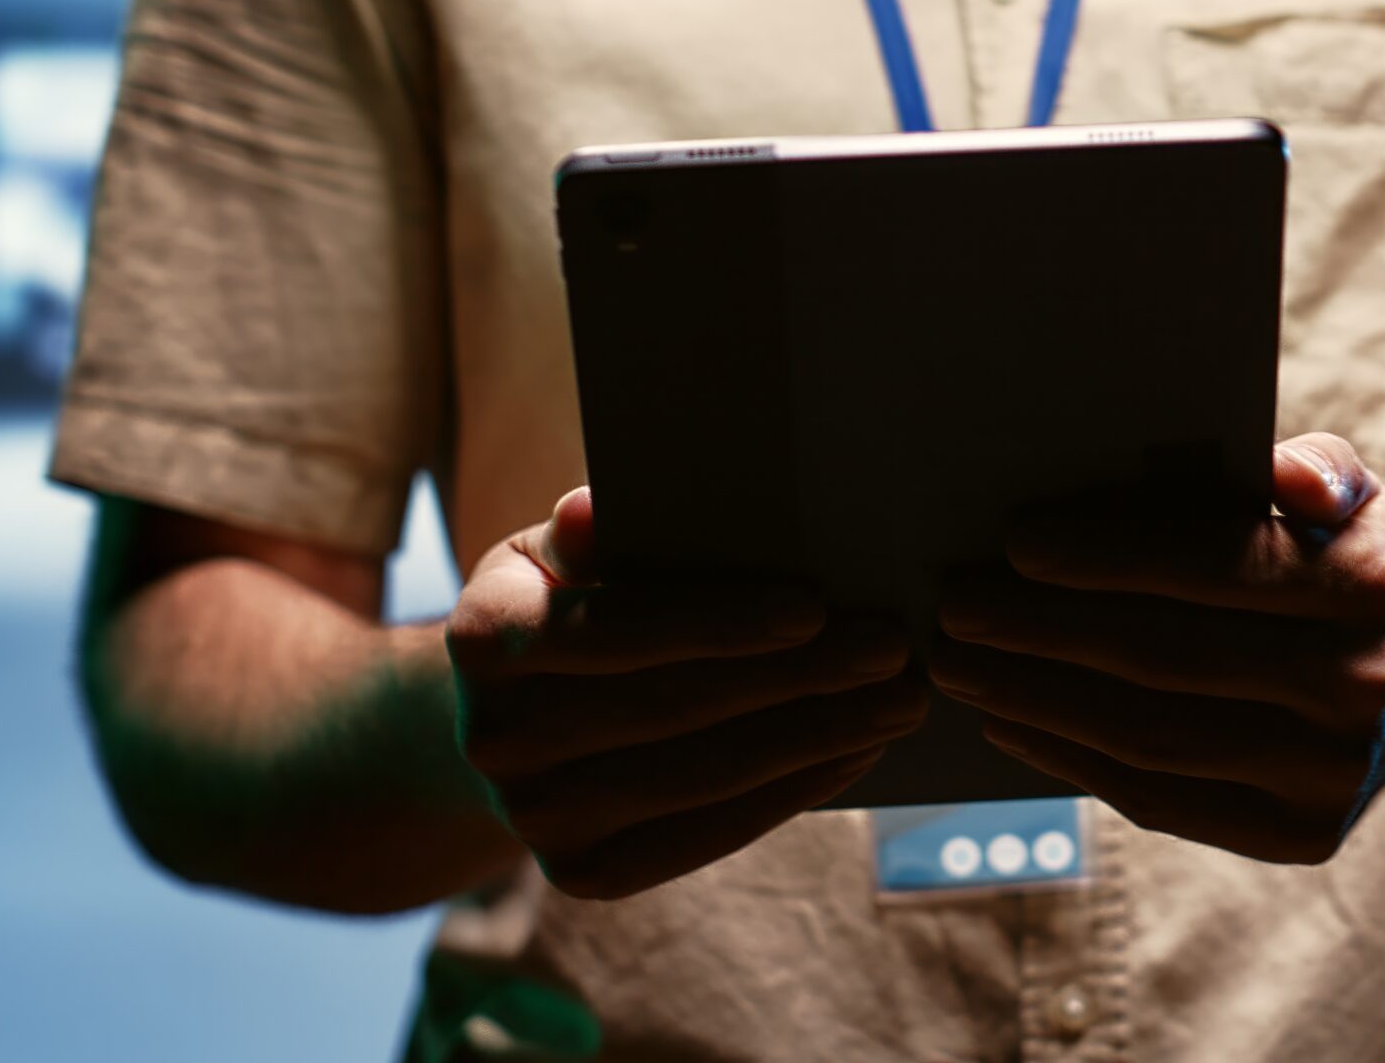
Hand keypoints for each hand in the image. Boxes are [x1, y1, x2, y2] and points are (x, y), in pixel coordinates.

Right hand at [445, 488, 927, 898]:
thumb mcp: (549, 555)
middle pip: (675, 708)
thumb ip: (582, 533)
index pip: (617, 631)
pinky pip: (707, 834)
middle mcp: (498, 739)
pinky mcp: (584, 875)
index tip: (815, 607)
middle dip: (798, 678)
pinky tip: (855, 751)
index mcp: (485, 639)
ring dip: (816, 738)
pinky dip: (791, 790)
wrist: (493, 727)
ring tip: (899, 702)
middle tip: (892, 648)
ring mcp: (537, 819)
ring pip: (704, 776)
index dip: (719, 623)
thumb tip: (596, 509)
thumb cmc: (555, 608)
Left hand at [928, 434, 1384, 863]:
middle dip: (1043, 630)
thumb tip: (1283, 478)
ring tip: (956, 665)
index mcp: (1364, 584)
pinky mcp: (1296, 838)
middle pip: (1166, 659)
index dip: (1109, 557)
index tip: (1015, 541)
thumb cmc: (1335, 563)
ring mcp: (1329, 774)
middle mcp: (1358, 686)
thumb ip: (1317, 468)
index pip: (1216, 567)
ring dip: (1034, 700)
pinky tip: (1007, 720)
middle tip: (953, 605)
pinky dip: (1070, 759)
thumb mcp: (1351, 498)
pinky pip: (1160, 801)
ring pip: (1151, 738)